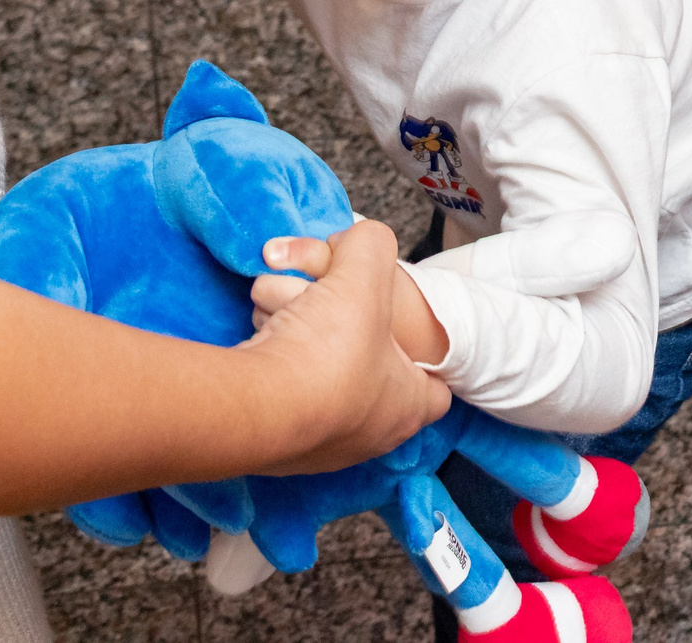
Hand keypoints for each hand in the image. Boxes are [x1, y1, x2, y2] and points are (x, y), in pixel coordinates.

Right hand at [238, 220, 450, 473]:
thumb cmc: (328, 350)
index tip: (404, 329)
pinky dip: (276, 367)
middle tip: (337, 309)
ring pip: (321, 381)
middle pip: (369, 371)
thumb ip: (371, 243)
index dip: (425, 353)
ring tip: (291, 315)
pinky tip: (268, 342)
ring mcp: (322, 450)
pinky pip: (284, 397)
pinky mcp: (279, 448)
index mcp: (408, 406)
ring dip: (305, 344)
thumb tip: (358, 240)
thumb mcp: (364, 271)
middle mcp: (369, 436)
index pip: (436, 386)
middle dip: (349, 334)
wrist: (255, 404)